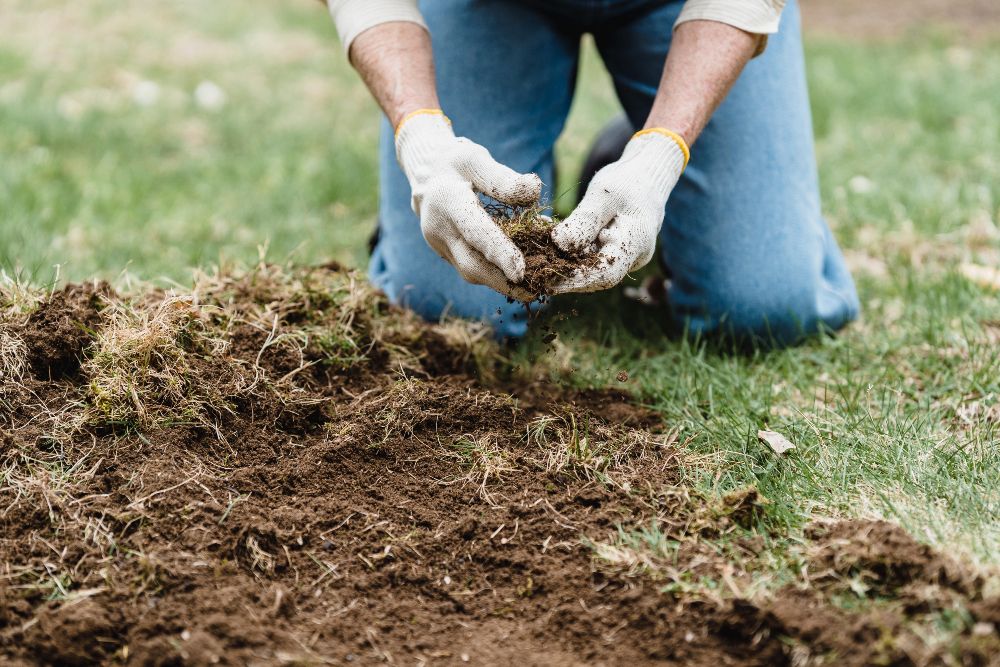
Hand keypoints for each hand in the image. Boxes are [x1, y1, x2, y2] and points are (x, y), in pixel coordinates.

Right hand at [395, 110, 540, 298]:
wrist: (423, 171)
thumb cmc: (454, 161)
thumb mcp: (477, 158)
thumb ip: (503, 178)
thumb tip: (535, 191)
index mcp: (447, 201)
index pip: (476, 233)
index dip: (499, 254)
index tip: (521, 272)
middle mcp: (438, 228)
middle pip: (470, 265)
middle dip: (502, 282)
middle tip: (534, 291)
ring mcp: (438, 244)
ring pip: (469, 271)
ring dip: (499, 281)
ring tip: (530, 285)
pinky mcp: (443, 252)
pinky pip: (468, 266)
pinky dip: (491, 272)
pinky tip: (513, 273)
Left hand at [550, 130, 687, 292]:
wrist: (646, 175)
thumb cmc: (628, 180)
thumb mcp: (603, 194)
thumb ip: (583, 220)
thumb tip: (558, 244)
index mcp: (636, 243)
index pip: (606, 274)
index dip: (576, 282)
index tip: (548, 281)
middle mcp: (632, 257)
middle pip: (595, 275)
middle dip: (564, 274)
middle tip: (533, 271)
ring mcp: (623, 256)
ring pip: (590, 266)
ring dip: (563, 262)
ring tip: (535, 255)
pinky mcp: (611, 251)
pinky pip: (589, 256)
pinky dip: (568, 250)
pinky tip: (546, 240)